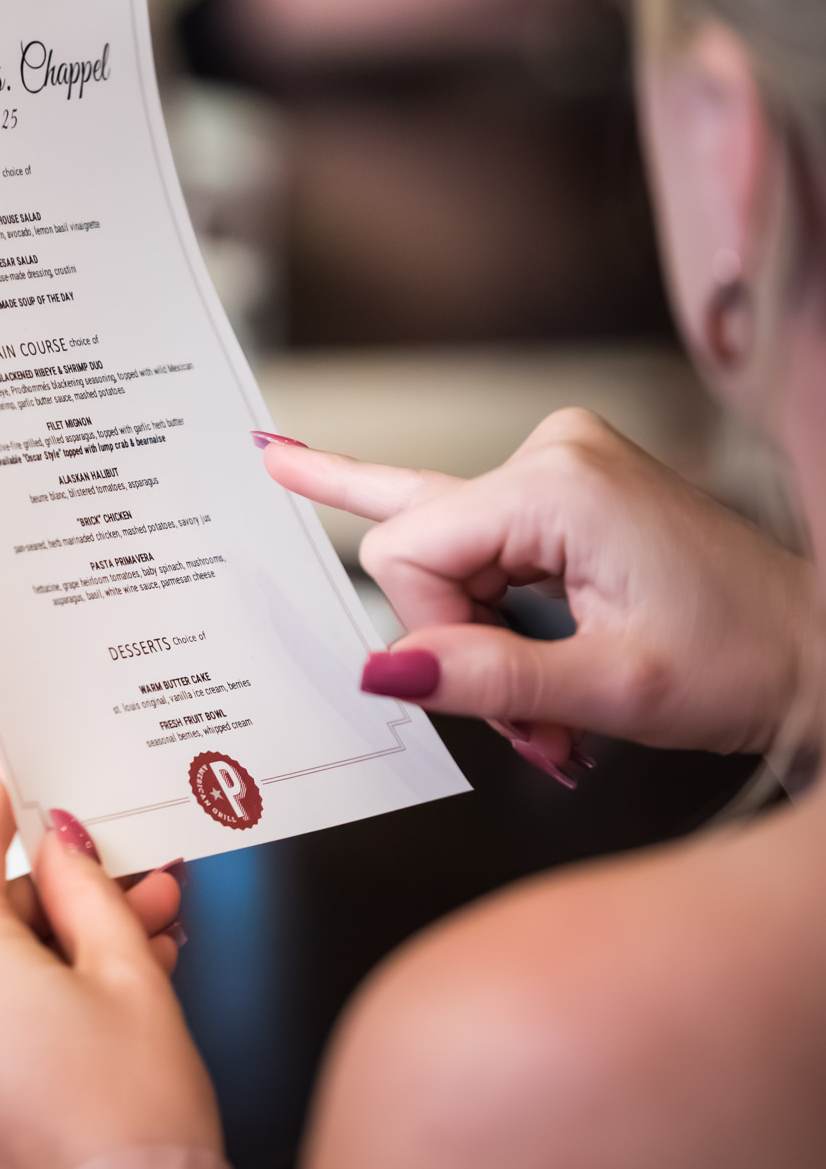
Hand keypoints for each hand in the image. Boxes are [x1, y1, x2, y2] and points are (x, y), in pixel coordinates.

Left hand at [0, 756, 221, 1168]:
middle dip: (69, 899)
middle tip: (143, 884)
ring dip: (64, 954)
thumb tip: (61, 840)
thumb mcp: (128, 972)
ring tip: (150, 942)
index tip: (4, 753)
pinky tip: (109, 995)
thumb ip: (85, 885)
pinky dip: (33, 1004)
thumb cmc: (131, 1127)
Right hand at [262, 409, 820, 763]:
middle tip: (519, 717)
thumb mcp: (614, 689)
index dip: (428, 635)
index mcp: (559, 483)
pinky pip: (481, 546)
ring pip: (447, 556)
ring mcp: (560, 462)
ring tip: (539, 703)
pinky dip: (490, 614)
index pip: (407, 548)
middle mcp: (553, 452)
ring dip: (481, 640)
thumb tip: (386, 669)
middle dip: (458, 644)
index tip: (488, 693)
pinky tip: (428, 588)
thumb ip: (491, 678)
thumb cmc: (746, 659)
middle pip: (423, 547)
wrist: (814, 648)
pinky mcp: (566, 487)